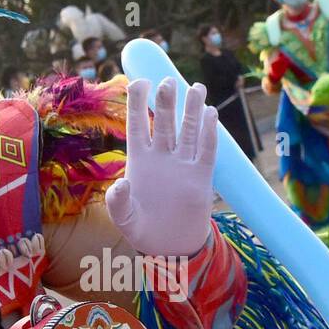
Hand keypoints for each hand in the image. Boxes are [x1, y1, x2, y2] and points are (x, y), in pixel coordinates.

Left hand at [107, 77, 217, 256]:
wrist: (169, 247)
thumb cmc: (142, 230)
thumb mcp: (124, 219)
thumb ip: (118, 202)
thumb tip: (121, 184)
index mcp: (139, 160)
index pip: (138, 124)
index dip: (137, 102)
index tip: (139, 81)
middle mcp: (161, 157)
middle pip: (164, 121)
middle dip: (166, 101)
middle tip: (168, 81)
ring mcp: (182, 165)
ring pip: (188, 130)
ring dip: (192, 109)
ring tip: (197, 88)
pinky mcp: (201, 177)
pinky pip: (206, 150)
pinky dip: (209, 133)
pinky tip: (211, 114)